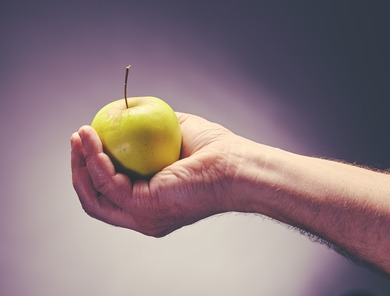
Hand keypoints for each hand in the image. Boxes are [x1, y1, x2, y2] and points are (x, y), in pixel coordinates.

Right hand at [71, 113, 243, 236]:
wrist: (236, 164)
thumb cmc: (215, 150)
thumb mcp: (174, 130)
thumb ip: (149, 126)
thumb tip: (125, 111)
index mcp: (151, 200)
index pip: (110, 191)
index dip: (93, 167)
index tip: (87, 139)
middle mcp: (144, 214)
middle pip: (96, 197)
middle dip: (80, 168)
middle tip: (76, 138)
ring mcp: (143, 215)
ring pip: (95, 196)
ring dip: (81, 164)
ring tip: (79, 135)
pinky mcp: (145, 207)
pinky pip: (109, 183)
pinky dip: (95, 160)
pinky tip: (91, 138)